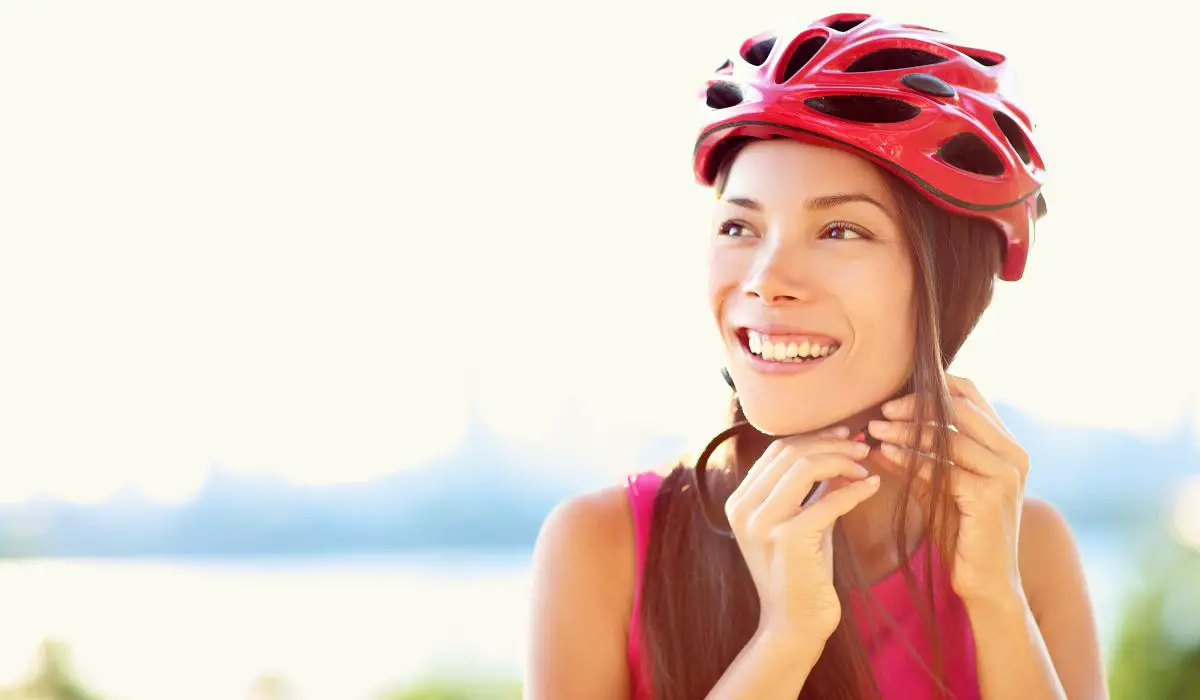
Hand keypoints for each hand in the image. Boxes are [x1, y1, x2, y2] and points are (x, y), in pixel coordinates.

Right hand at [725, 426, 881, 640]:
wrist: (794, 624)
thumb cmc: (802, 573)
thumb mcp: (804, 521)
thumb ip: (812, 489)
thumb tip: (838, 450)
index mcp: (740, 501)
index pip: (777, 450)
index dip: (814, 436)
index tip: (844, 434)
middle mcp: (744, 508)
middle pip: (790, 452)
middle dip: (831, 444)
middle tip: (862, 447)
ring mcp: (762, 523)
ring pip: (805, 467)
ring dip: (841, 461)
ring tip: (865, 466)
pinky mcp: (788, 539)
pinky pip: (828, 501)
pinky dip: (854, 491)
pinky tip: (872, 488)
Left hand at [867, 374, 1029, 605]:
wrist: (987, 584)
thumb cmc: (962, 534)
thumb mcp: (938, 488)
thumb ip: (918, 458)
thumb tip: (879, 432)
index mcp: (1008, 447)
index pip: (972, 396)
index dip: (933, 388)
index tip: (896, 395)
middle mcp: (1013, 456)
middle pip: (959, 409)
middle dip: (916, 405)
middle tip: (882, 409)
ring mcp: (1004, 475)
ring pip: (948, 437)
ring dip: (906, 431)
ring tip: (874, 429)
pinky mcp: (988, 497)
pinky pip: (941, 468)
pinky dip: (910, 459)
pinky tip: (885, 455)